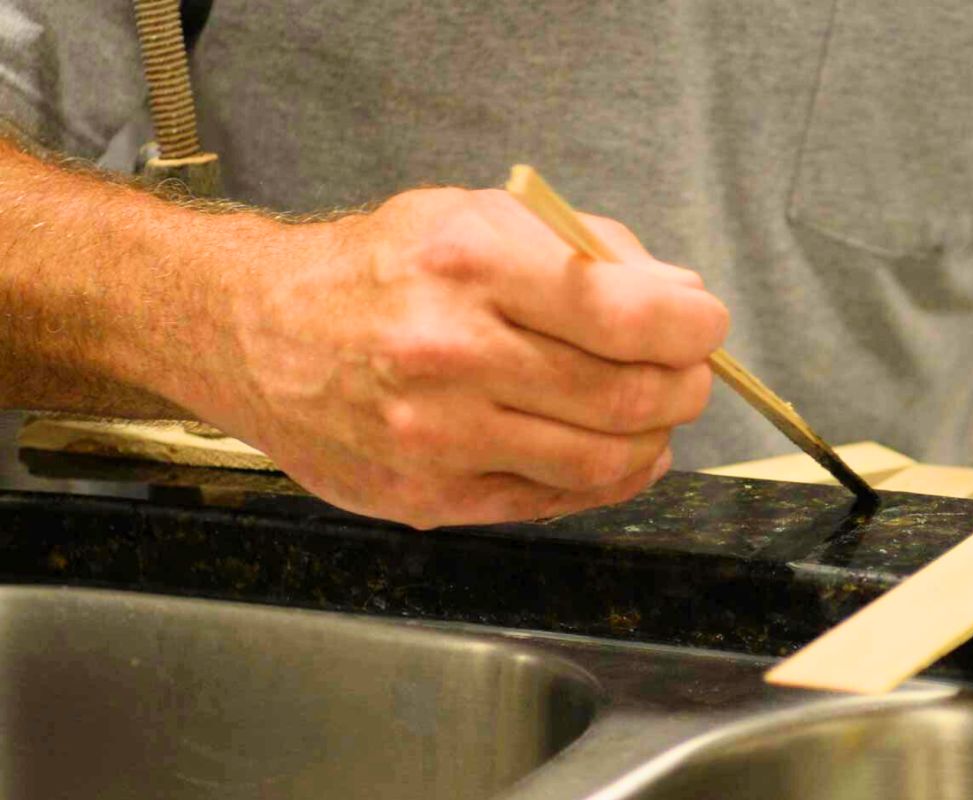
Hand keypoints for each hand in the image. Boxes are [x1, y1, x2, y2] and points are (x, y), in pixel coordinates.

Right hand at [199, 188, 728, 527]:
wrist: (257, 330)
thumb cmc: (380, 269)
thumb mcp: (476, 218)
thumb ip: (585, 252)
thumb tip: (679, 297)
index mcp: (469, 265)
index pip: (626, 313)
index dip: (692, 327)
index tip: (704, 325)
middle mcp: (450, 354)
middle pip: (626, 396)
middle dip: (684, 386)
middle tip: (689, 374)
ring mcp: (436, 437)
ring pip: (601, 461)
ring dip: (653, 439)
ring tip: (654, 414)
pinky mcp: (427, 498)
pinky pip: (553, 502)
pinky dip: (605, 480)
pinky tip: (612, 452)